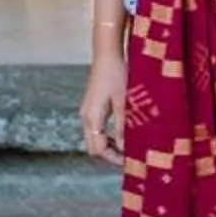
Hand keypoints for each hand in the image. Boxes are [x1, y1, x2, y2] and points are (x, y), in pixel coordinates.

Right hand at [80, 51, 127, 165]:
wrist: (107, 54)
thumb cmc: (117, 74)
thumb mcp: (124, 102)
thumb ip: (123, 127)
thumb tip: (126, 149)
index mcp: (92, 118)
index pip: (99, 149)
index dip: (113, 159)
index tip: (130, 162)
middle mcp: (85, 117)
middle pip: (93, 147)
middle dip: (109, 155)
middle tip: (129, 158)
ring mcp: (86, 112)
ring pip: (93, 139)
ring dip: (108, 146)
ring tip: (128, 148)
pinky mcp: (90, 107)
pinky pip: (95, 129)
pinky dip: (106, 136)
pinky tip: (121, 134)